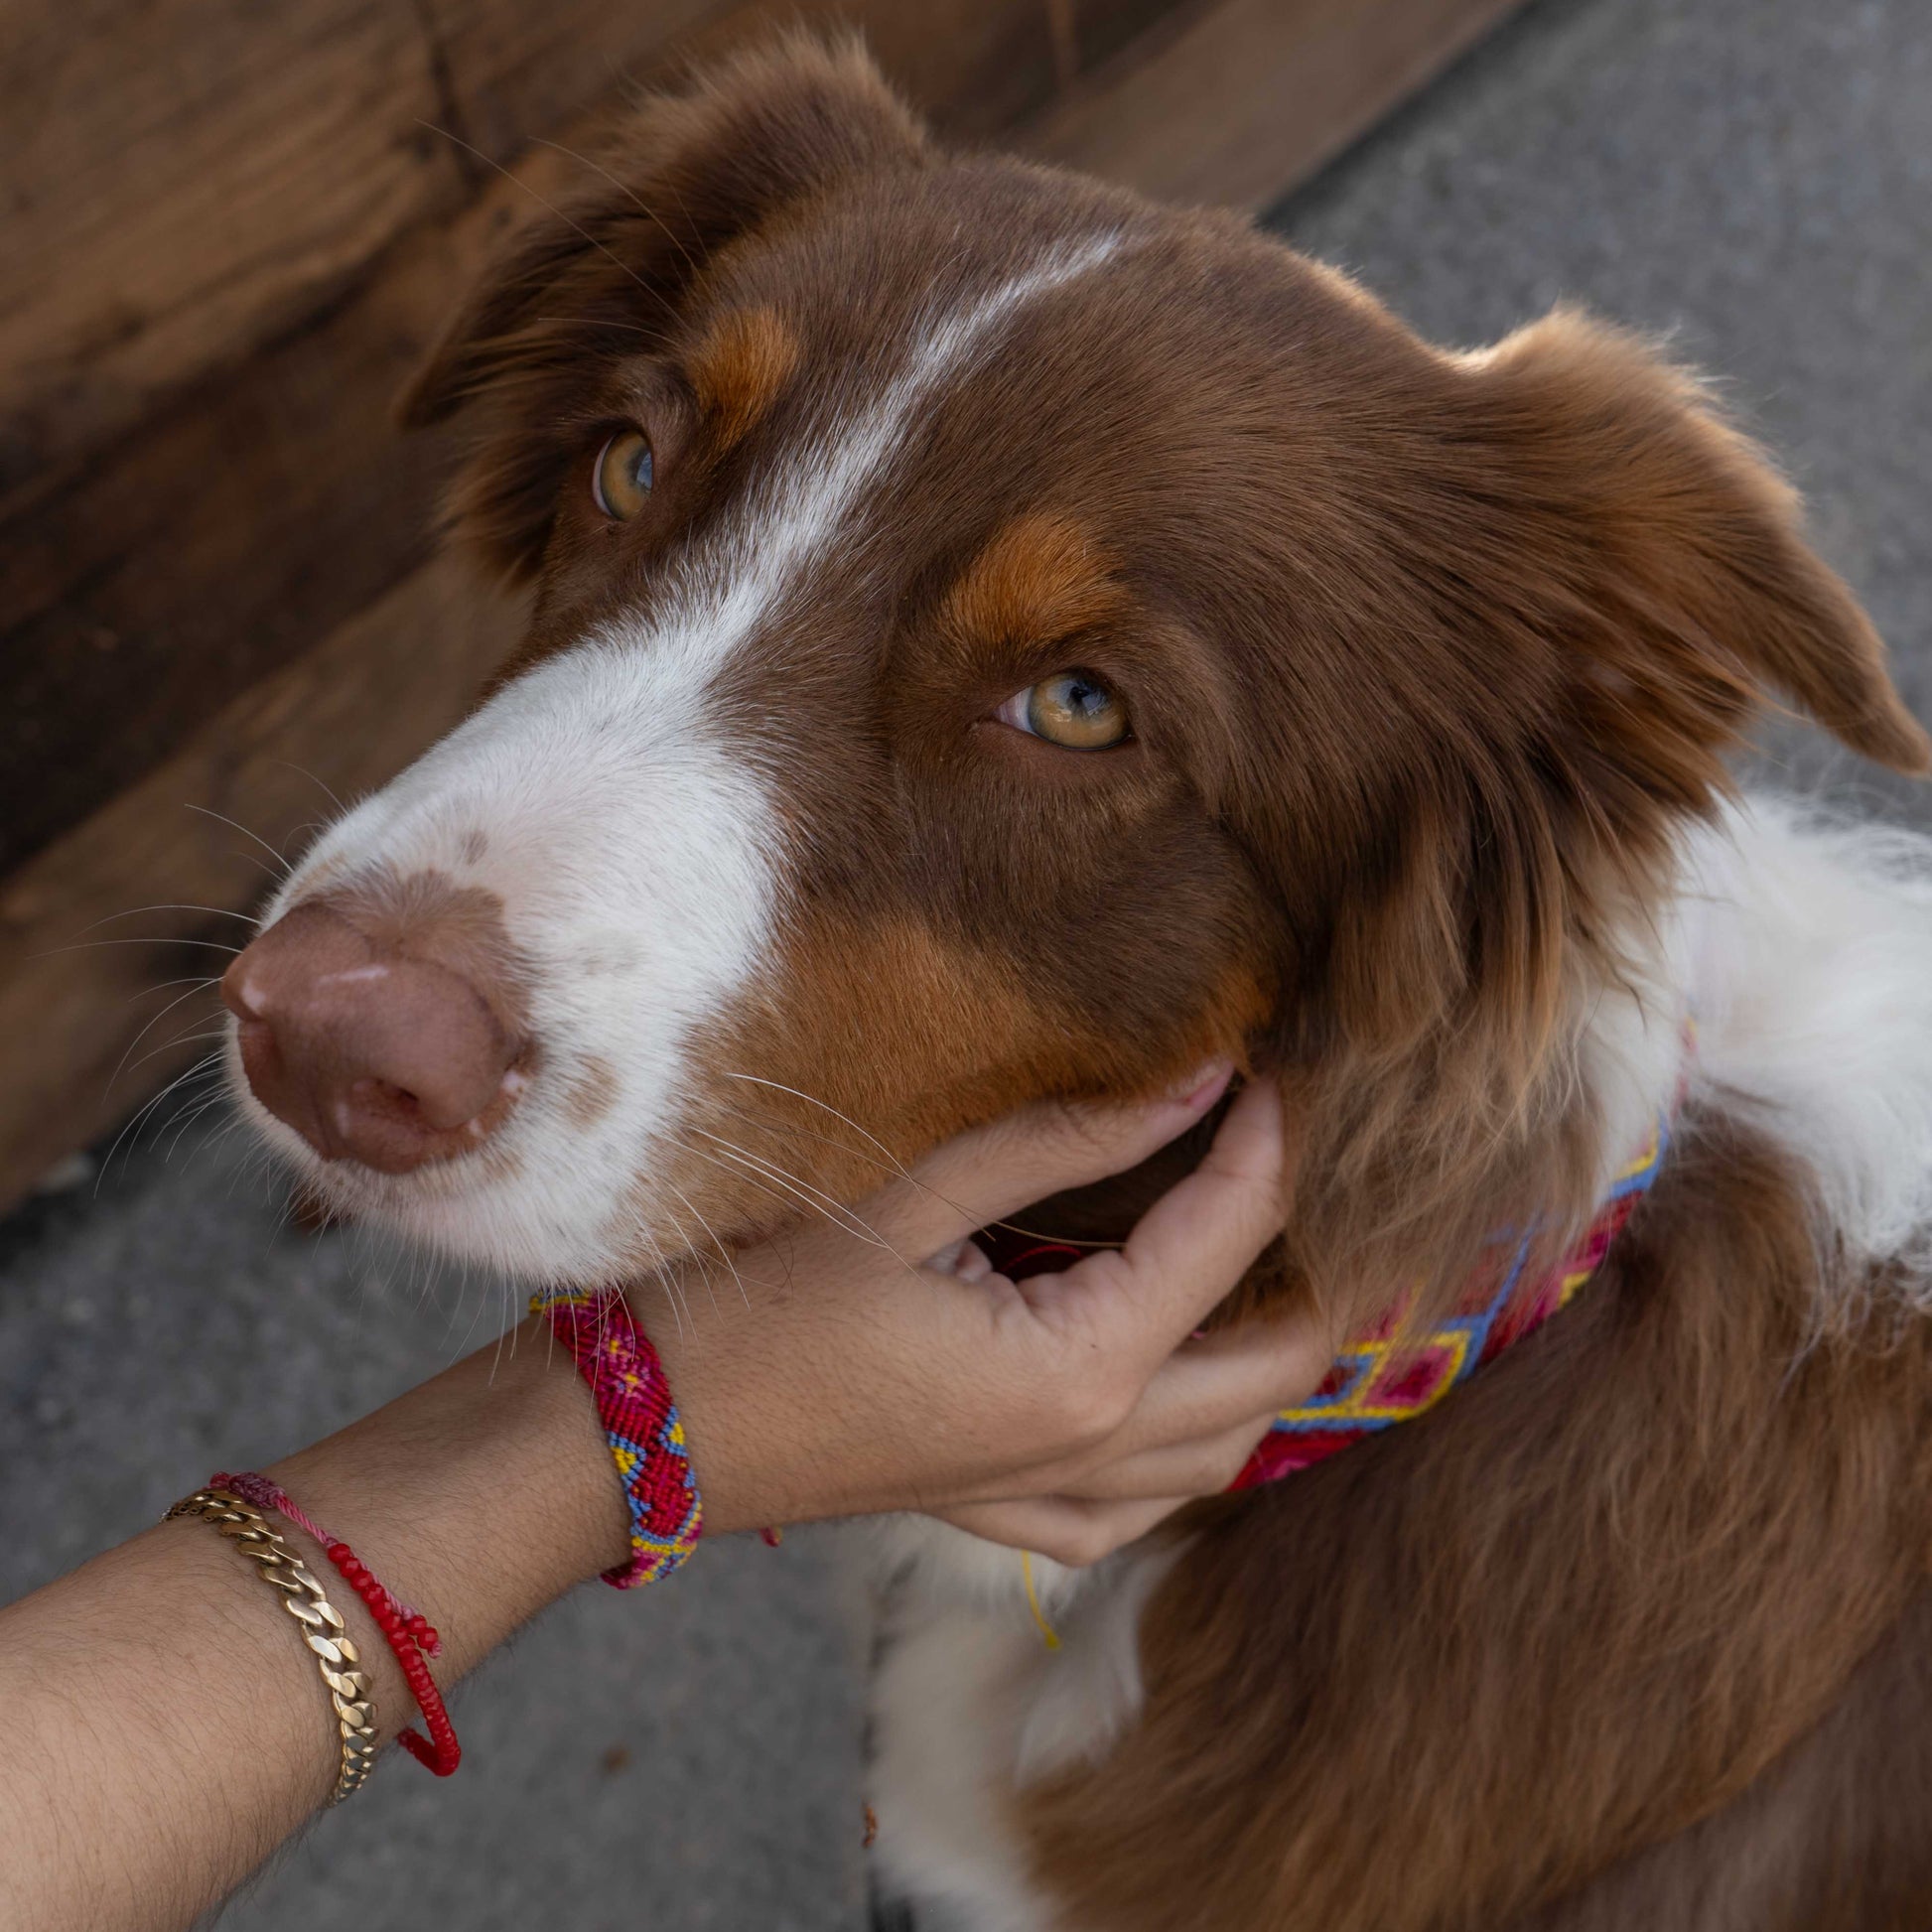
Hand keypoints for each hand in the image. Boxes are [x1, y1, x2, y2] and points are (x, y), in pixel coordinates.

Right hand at [652, 1068, 1335, 1563]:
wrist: (648, 1433)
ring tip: (1239, 1259)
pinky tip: (1159, 1387)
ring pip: (1228, 1447)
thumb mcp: (909, 1199)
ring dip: (1258, 1356)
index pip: (1228, 1237)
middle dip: (1307, 1263)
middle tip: (1280, 1168)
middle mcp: (1092, 1451)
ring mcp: (1054, 1501)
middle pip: (1276, 1364)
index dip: (1268, 1143)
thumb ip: (1064, 1139)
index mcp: (1079, 1369)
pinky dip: (1183, 1448)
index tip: (1274, 1071)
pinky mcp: (1010, 1520)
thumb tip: (1196, 1078)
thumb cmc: (760, 1306)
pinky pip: (1142, 1507)